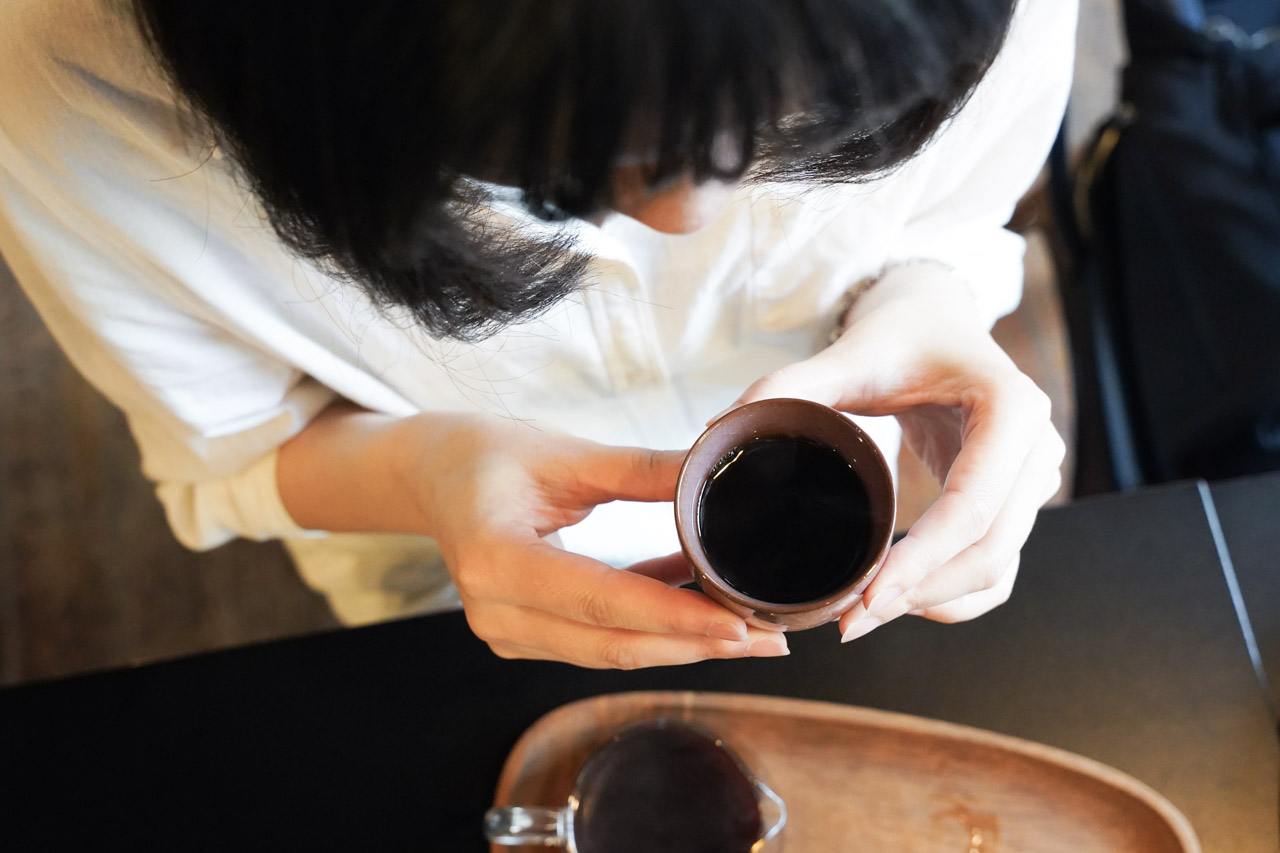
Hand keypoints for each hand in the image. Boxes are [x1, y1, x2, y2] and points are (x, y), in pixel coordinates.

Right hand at [400, 415, 788, 667]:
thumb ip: (641, 470)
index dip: (675, 616)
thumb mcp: (565, 451)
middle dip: (696, 644)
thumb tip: (715, 474)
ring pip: (609, 652)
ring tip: (751, 629)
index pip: (601, 600)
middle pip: (612, 643)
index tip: (742, 624)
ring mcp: (505, 632)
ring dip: (681, 642)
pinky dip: (650, 628)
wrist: (433, 474)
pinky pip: (597, 642)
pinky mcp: (521, 636)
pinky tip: (701, 608)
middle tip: (772, 639)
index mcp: (496, 559)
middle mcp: (495, 611)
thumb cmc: (486, 452)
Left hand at [726, 267, 1064, 639]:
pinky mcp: (1015, 503)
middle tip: (850, 622)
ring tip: (863, 616)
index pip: (972, 506)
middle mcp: (1036, 448)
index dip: (922, 562)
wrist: (936, 323)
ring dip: (934, 603)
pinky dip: (951, 595)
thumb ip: (790, 385)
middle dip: (921, 594)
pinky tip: (899, 603)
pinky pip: (996, 569)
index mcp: (1010, 407)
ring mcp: (1033, 480)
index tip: (865, 599)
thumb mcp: (848, 353)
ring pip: (997, 569)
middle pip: (992, 551)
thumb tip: (723, 427)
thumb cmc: (899, 335)